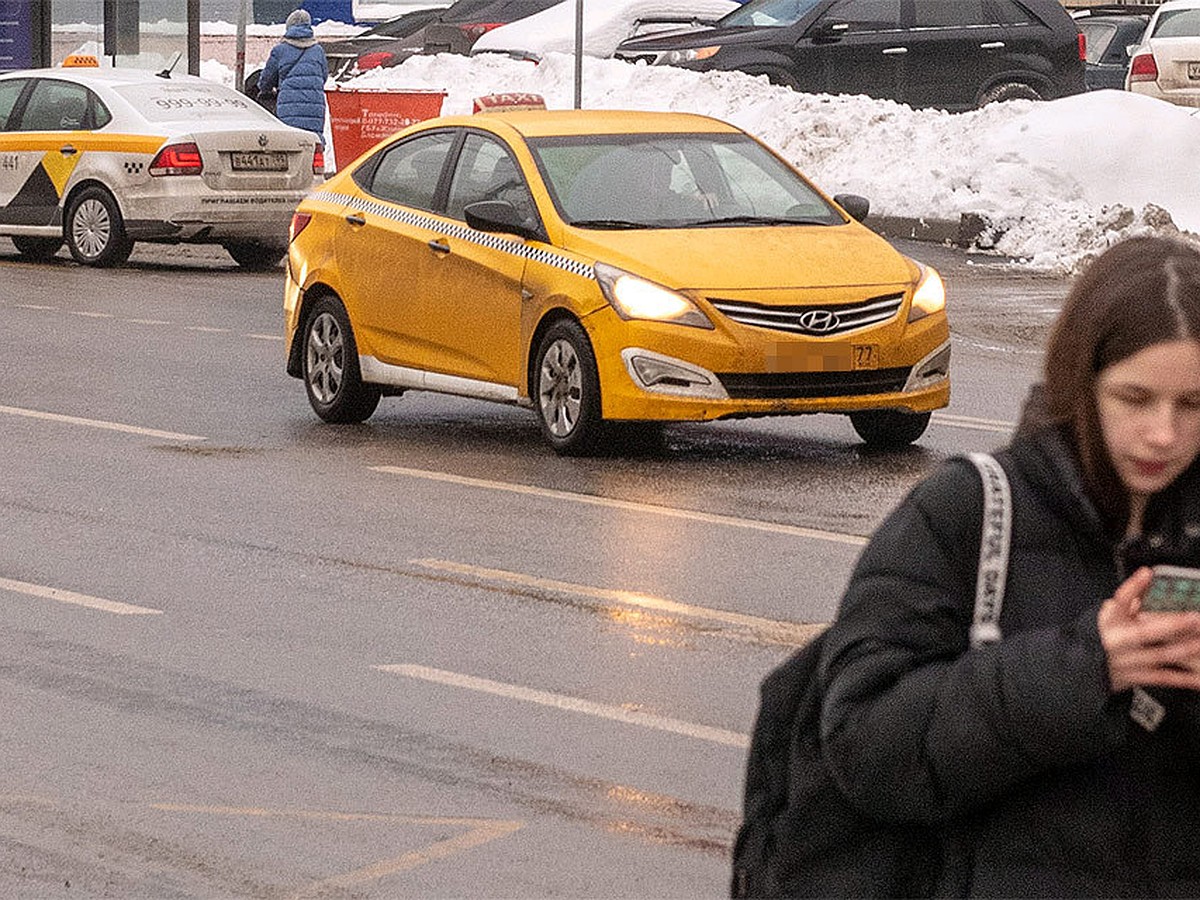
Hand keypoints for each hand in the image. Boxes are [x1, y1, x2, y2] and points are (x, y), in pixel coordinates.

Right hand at [1099, 567, 1199, 692]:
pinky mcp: (1137, 677)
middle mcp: (1118, 640)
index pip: (1119, 600)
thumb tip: (1147, 582)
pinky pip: (1163, 678)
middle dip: (1172, 625)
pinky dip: (1183, 679)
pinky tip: (1199, 678)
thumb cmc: (1102, 636)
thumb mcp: (1108, 616)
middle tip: (1195, 618)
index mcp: (1109, 621)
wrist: (1083, 669)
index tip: (1147, 573)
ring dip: (1184, 650)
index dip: (1133, 587)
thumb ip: (1128, 603)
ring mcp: (1128, 660)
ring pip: (1159, 655)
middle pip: (1145, 632)